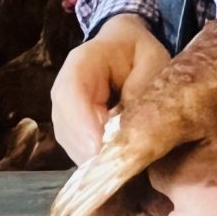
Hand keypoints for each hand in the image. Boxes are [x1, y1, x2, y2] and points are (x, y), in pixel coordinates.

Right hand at [51, 14, 169, 163]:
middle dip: (88, 149)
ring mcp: (65, 109)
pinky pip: (77, 148)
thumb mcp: (151, 61)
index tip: (98, 148)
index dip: (81, 122)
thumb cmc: (139, 52)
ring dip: (91, 159)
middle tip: (115, 169)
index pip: (71, 92)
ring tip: (120, 169)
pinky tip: (115, 166)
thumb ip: (141, 90)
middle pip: (65, 122)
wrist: (125, 46)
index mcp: (82, 62)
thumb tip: (131, 127)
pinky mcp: (73, 127)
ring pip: (70, 140)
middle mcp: (65, 87)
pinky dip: (95, 161)